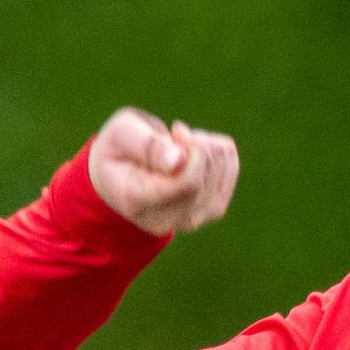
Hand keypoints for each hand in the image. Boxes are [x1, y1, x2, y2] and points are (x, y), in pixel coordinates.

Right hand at [88, 108, 239, 236]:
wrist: (119, 171)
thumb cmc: (118, 148)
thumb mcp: (121, 134)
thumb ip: (148, 146)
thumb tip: (179, 161)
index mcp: (136, 202)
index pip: (186, 185)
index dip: (193, 152)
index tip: (178, 129)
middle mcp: (164, 221)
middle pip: (203, 181)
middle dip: (198, 145)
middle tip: (177, 130)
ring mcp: (189, 220)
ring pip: (220, 175)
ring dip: (208, 146)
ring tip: (182, 141)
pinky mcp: (209, 210)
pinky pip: (230, 171)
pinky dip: (220, 151)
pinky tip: (198, 147)